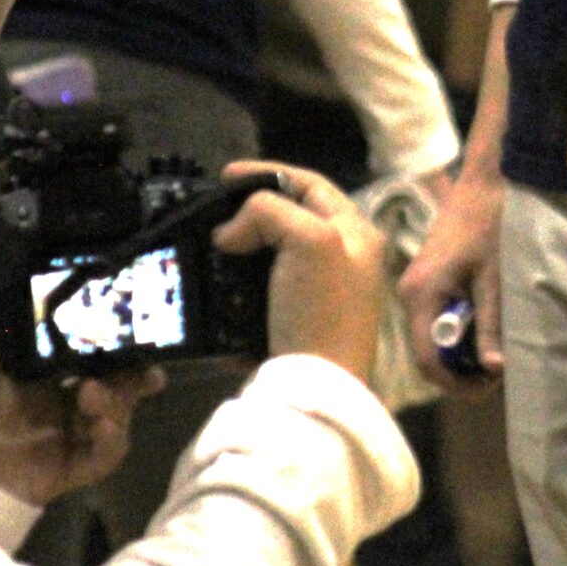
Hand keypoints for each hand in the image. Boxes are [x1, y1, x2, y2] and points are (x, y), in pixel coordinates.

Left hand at [0, 283, 165, 506]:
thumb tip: (0, 247)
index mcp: (27, 364)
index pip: (81, 342)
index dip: (109, 329)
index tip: (128, 310)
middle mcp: (48, 397)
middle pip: (110, 377)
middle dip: (132, 364)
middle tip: (143, 352)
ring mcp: (55, 435)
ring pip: (113, 412)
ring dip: (120, 397)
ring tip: (96, 389)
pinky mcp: (57, 470)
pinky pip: (101, 457)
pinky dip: (113, 439)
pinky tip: (102, 420)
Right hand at [214, 160, 386, 381]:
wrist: (316, 391)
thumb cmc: (322, 309)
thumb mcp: (308, 240)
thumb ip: (268, 214)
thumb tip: (230, 233)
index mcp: (357, 234)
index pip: (310, 186)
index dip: (267, 175)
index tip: (225, 177)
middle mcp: (343, 260)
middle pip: (289, 219)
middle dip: (249, 215)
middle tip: (213, 218)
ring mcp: (318, 295)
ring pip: (270, 255)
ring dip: (238, 251)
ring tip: (209, 251)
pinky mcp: (294, 324)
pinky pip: (258, 292)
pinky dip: (235, 286)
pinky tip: (215, 285)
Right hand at [395, 164, 504, 393]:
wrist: (484, 182)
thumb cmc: (491, 224)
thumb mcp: (496, 278)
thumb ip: (491, 325)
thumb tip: (493, 370)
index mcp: (422, 295)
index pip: (426, 360)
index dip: (455, 383)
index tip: (490, 386)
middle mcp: (409, 294)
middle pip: (425, 354)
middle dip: (460, 371)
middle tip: (498, 373)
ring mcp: (414, 288)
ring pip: (430, 339)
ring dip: (460, 354)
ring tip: (494, 352)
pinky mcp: (424, 281)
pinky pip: (434, 321)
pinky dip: (457, 334)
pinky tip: (484, 329)